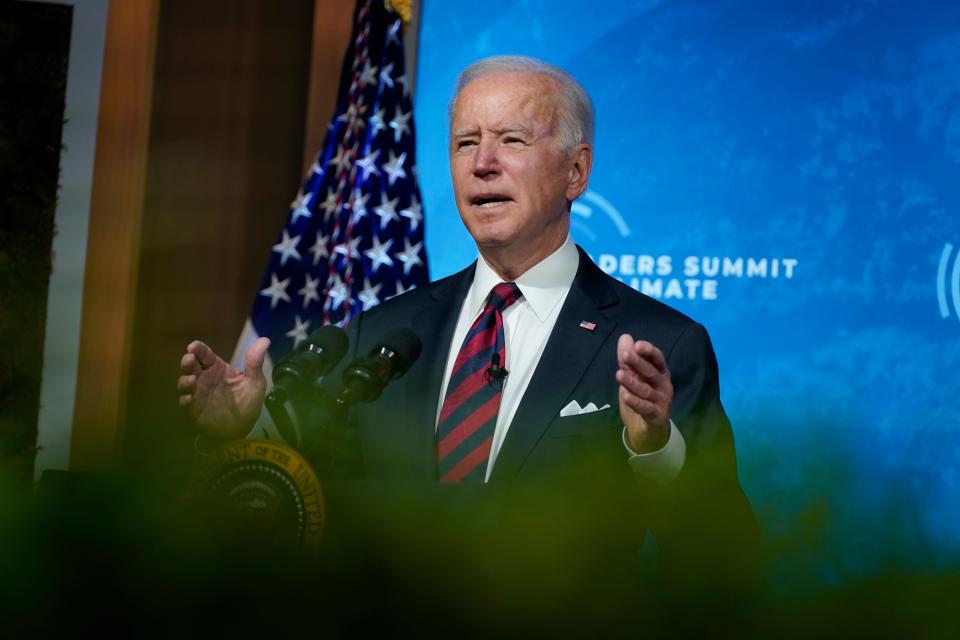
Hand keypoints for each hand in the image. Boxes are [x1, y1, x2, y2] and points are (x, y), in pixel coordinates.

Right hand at [177, 337, 270, 440]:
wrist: (243, 428)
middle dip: (187, 361)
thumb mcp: (255, 382)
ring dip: (184, 380)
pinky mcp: (194, 409)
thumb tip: (265, 340)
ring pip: (184, 382)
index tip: (193, 346)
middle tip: (189, 359)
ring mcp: (198, 393)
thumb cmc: (248, 402)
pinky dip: (184, 399)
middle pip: (190, 365)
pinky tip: (189, 398)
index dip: (198, 348)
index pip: (205, 354)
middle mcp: (204, 378)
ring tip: (191, 380)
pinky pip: (184, 403)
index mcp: (217, 368)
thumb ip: (255, 362)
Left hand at [615, 334, 672, 453]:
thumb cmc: (641, 398)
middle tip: (626, 355)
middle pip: (652, 372)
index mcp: (660, 373)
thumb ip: (627, 359)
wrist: (647, 429)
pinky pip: (646, 408)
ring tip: (619, 374)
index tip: (637, 344)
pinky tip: (625, 396)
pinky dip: (636, 402)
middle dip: (639, 363)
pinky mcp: (657, 416)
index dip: (649, 351)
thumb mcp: (632, 377)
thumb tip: (625, 337)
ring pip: (646, 390)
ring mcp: (662, 401)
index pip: (657, 359)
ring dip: (633, 382)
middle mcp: (664, 385)